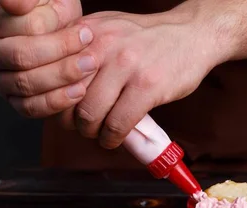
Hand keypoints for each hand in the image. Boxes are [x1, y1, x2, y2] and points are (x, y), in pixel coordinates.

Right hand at [0, 0, 94, 117]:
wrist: (52, 31)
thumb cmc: (49, 11)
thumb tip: (14, 5)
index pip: (24, 30)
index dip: (58, 34)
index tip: (86, 32)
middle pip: (22, 59)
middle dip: (61, 58)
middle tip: (91, 56)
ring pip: (26, 85)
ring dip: (62, 79)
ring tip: (89, 69)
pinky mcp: (12, 99)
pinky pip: (30, 108)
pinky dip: (56, 102)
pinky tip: (79, 91)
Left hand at [65, 10, 222, 148]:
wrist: (192, 34)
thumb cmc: (149, 39)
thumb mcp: (110, 30)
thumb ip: (83, 51)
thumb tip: (58, 87)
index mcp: (86, 32)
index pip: (53, 75)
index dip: (56, 101)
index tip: (67, 112)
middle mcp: (101, 45)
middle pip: (68, 98)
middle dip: (73, 122)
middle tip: (84, 127)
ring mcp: (125, 65)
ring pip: (90, 115)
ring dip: (93, 133)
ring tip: (101, 134)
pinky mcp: (147, 86)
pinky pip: (118, 124)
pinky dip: (112, 139)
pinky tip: (115, 138)